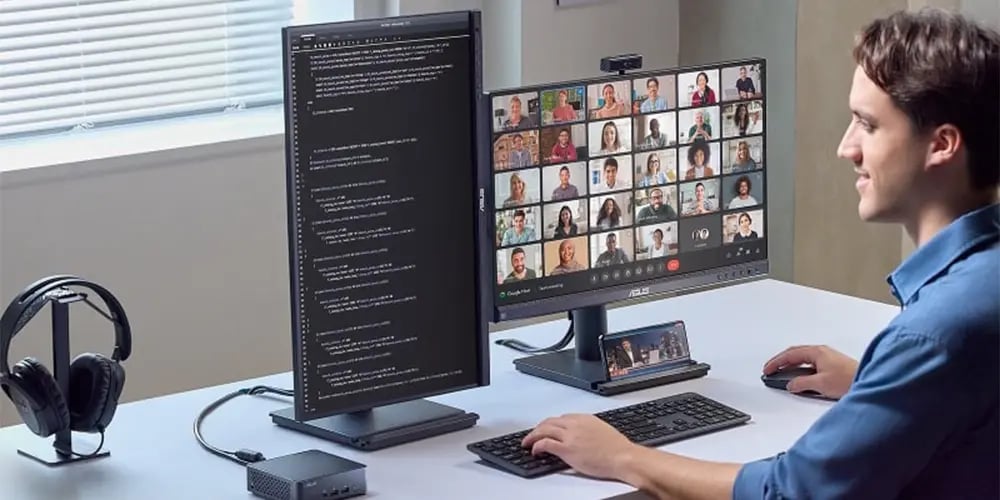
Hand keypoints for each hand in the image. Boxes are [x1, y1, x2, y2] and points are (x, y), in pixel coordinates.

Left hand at [522, 414, 638, 479]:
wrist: (623, 457)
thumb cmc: (618, 449)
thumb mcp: (602, 431)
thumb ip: (589, 430)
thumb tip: (584, 436)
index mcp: (584, 418)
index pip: (561, 418)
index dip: (551, 424)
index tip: (548, 429)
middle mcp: (575, 424)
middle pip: (549, 421)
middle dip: (538, 428)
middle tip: (532, 434)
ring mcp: (570, 436)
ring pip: (544, 430)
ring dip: (532, 436)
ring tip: (527, 442)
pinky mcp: (567, 449)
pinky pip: (545, 443)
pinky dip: (536, 445)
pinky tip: (535, 450)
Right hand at [763, 345, 858, 398]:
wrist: (869, 381)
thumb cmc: (849, 379)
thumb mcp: (820, 383)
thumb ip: (802, 383)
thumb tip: (791, 384)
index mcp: (817, 352)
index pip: (790, 354)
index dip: (776, 362)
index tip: (767, 369)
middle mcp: (822, 352)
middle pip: (795, 355)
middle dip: (781, 362)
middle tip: (770, 370)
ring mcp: (828, 358)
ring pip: (803, 360)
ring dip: (791, 366)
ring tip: (782, 375)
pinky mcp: (833, 366)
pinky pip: (811, 365)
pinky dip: (801, 370)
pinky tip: (800, 379)